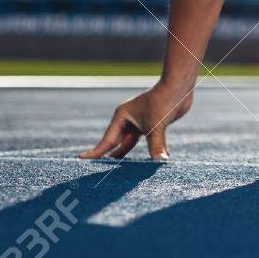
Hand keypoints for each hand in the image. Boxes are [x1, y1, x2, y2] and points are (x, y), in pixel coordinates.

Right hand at [78, 82, 192, 160]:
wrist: (179, 86)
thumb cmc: (163, 101)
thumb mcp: (156, 125)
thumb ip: (156, 145)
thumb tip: (159, 161)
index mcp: (122, 116)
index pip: (107, 139)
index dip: (95, 151)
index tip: (80, 158)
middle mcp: (129, 119)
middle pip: (116, 142)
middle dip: (110, 155)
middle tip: (99, 171)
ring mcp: (140, 121)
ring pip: (130, 142)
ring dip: (128, 154)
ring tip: (119, 170)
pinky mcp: (153, 123)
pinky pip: (147, 140)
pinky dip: (148, 150)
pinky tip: (149, 161)